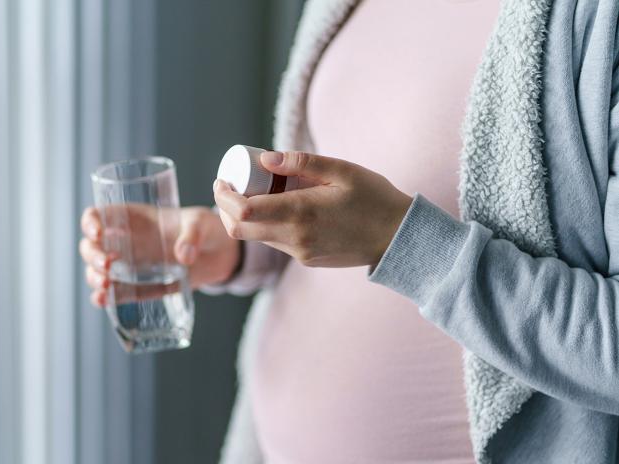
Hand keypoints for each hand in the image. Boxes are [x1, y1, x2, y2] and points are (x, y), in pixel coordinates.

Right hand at [79, 205, 240, 306]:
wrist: (220, 254)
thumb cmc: (206, 228)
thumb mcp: (201, 224)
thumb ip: (192, 235)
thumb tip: (184, 256)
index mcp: (134, 218)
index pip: (99, 214)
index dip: (91, 222)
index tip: (97, 233)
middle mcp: (126, 241)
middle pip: (91, 246)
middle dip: (92, 256)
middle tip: (108, 265)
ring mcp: (131, 265)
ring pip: (97, 271)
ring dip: (94, 278)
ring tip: (106, 286)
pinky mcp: (140, 286)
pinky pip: (115, 293)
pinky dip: (104, 298)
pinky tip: (103, 301)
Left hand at [213, 150, 411, 267]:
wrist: (400, 237)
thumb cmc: (374, 198)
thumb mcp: (342, 170)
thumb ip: (301, 163)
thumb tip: (264, 158)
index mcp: (301, 213)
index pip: (244, 211)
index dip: (224, 197)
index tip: (222, 181)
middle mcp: (296, 238)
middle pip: (240, 230)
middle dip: (226, 209)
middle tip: (230, 186)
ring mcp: (300, 253)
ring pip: (257, 237)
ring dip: (246, 217)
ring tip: (257, 191)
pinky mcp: (307, 259)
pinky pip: (277, 242)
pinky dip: (267, 225)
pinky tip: (281, 207)